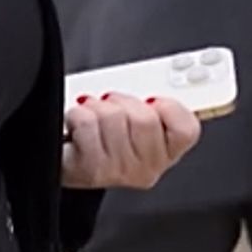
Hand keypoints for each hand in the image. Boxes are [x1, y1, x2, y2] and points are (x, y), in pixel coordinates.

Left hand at [61, 94, 200, 189]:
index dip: (170, 107)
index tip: (154, 99)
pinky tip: (76, 126)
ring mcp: (119, 172)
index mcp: (165, 153)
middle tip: (112, 106)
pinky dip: (77, 115)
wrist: (65, 163)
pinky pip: (86, 123)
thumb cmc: (100, 136)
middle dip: (124, 102)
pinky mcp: (90, 170)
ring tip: (92, 118)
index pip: (186, 129)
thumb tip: (160, 79)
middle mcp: (147, 169)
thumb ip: (152, 97)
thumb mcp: (134, 114)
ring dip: (96, 108)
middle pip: (146, 119)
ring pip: (113, 117)